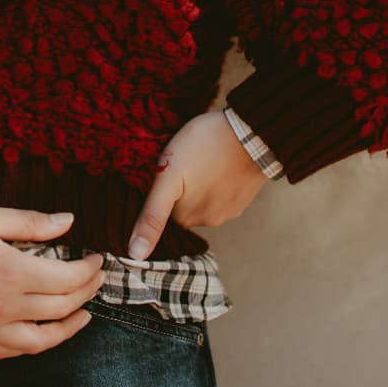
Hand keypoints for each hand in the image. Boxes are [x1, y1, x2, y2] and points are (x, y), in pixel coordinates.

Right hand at [0, 204, 105, 358]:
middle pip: (61, 309)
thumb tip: (68, 220)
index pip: (68, 280)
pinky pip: (9, 352)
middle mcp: (2, 308)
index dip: (89, 269)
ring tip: (83, 314)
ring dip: (68, 328)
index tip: (98, 257)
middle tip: (96, 278)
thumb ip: (29, 222)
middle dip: (87, 293)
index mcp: (10, 273)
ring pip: (40, 341)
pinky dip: (33, 344)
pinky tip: (40, 333)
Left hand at [127, 110, 271, 259]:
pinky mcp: (244, 195)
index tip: (164, 174)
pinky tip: (218, 161)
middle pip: (185, 207)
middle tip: (182, 162)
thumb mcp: (167, 178)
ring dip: (201, 184)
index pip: (163, 213)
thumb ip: (151, 216)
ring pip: (205, 199)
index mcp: (187, 218)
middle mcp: (210, 220)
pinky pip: (224, 192)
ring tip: (202, 159)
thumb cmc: (204, 147)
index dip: (160, 192)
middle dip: (181, 190)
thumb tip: (136, 255)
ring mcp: (231, 209)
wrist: (252, 132)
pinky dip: (219, 180)